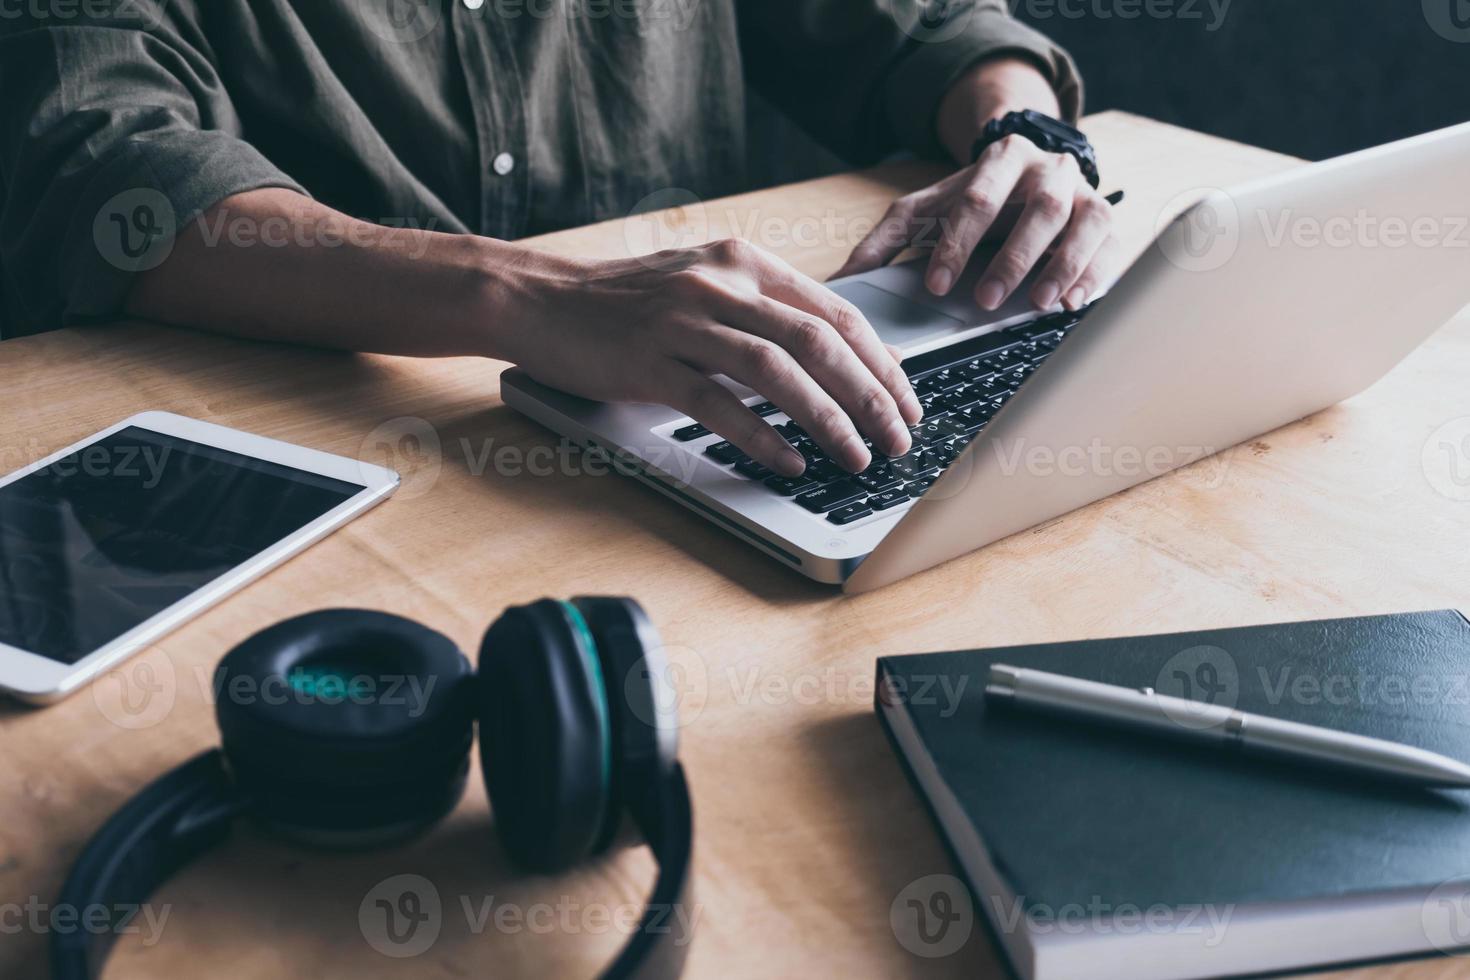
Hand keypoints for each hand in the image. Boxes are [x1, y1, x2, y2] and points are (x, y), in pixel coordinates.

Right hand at [502, 238, 921, 476]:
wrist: (541, 298)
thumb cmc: (626, 300)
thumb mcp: (705, 283)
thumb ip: (765, 309)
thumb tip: (837, 354)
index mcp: (744, 262)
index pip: (836, 311)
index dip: (882, 360)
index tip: (907, 400)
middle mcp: (721, 284)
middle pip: (819, 341)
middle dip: (871, 396)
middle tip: (899, 439)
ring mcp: (684, 321)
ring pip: (779, 372)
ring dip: (828, 420)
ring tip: (858, 457)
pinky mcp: (649, 362)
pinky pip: (719, 404)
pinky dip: (762, 437)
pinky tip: (791, 462)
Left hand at [835, 135, 1122, 312]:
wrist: (1029, 169)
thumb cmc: (973, 199)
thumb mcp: (926, 209)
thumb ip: (886, 240)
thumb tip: (841, 281)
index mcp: (998, 159)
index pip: (977, 200)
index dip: (957, 243)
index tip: (938, 284)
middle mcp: (1046, 168)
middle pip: (1038, 206)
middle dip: (1013, 256)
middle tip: (986, 299)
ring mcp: (1082, 191)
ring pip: (1083, 220)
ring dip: (1063, 264)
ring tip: (1040, 303)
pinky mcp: (1105, 220)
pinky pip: (1110, 243)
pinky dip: (1093, 274)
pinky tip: (1073, 302)